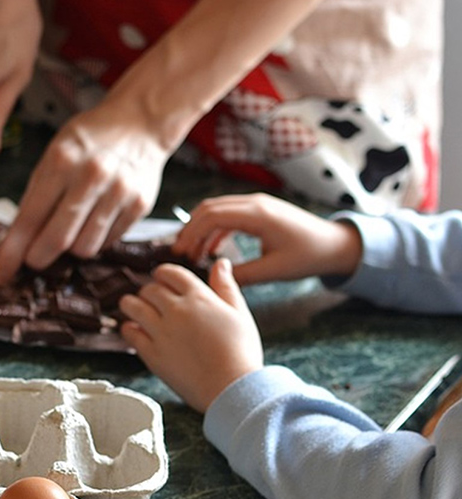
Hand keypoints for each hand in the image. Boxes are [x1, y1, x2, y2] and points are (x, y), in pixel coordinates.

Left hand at [0, 105, 168, 285]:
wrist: (140, 122)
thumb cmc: (90, 140)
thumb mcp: (54, 154)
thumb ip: (36, 196)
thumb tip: (16, 241)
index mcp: (62, 161)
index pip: (30, 218)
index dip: (12, 252)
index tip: (1, 274)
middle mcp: (91, 177)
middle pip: (58, 240)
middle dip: (38, 258)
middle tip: (34, 259)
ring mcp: (119, 192)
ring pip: (85, 248)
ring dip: (71, 249)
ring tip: (71, 229)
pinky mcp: (139, 206)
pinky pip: (108, 242)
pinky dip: (96, 239)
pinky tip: (95, 220)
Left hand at [119, 258, 263, 412]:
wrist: (231, 388)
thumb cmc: (241, 353)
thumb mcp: (239, 314)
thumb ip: (226, 286)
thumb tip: (221, 263)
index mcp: (199, 298)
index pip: (171, 273)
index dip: (163, 273)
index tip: (160, 278)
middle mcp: (176, 311)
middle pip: (150, 289)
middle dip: (149, 291)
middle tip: (149, 297)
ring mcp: (161, 332)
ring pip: (132, 307)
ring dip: (130, 304)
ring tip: (131, 307)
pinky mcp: (151, 353)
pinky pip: (130, 334)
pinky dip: (128, 328)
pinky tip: (133, 329)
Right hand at [173, 193, 362, 285]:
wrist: (335, 244)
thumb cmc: (308, 256)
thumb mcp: (273, 270)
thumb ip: (242, 275)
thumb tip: (213, 279)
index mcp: (258, 215)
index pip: (212, 216)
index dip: (191, 234)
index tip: (180, 254)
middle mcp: (255, 203)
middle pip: (209, 208)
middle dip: (190, 230)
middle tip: (179, 254)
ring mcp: (258, 204)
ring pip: (217, 209)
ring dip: (200, 228)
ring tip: (191, 252)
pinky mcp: (260, 210)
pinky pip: (229, 214)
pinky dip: (215, 229)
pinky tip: (210, 249)